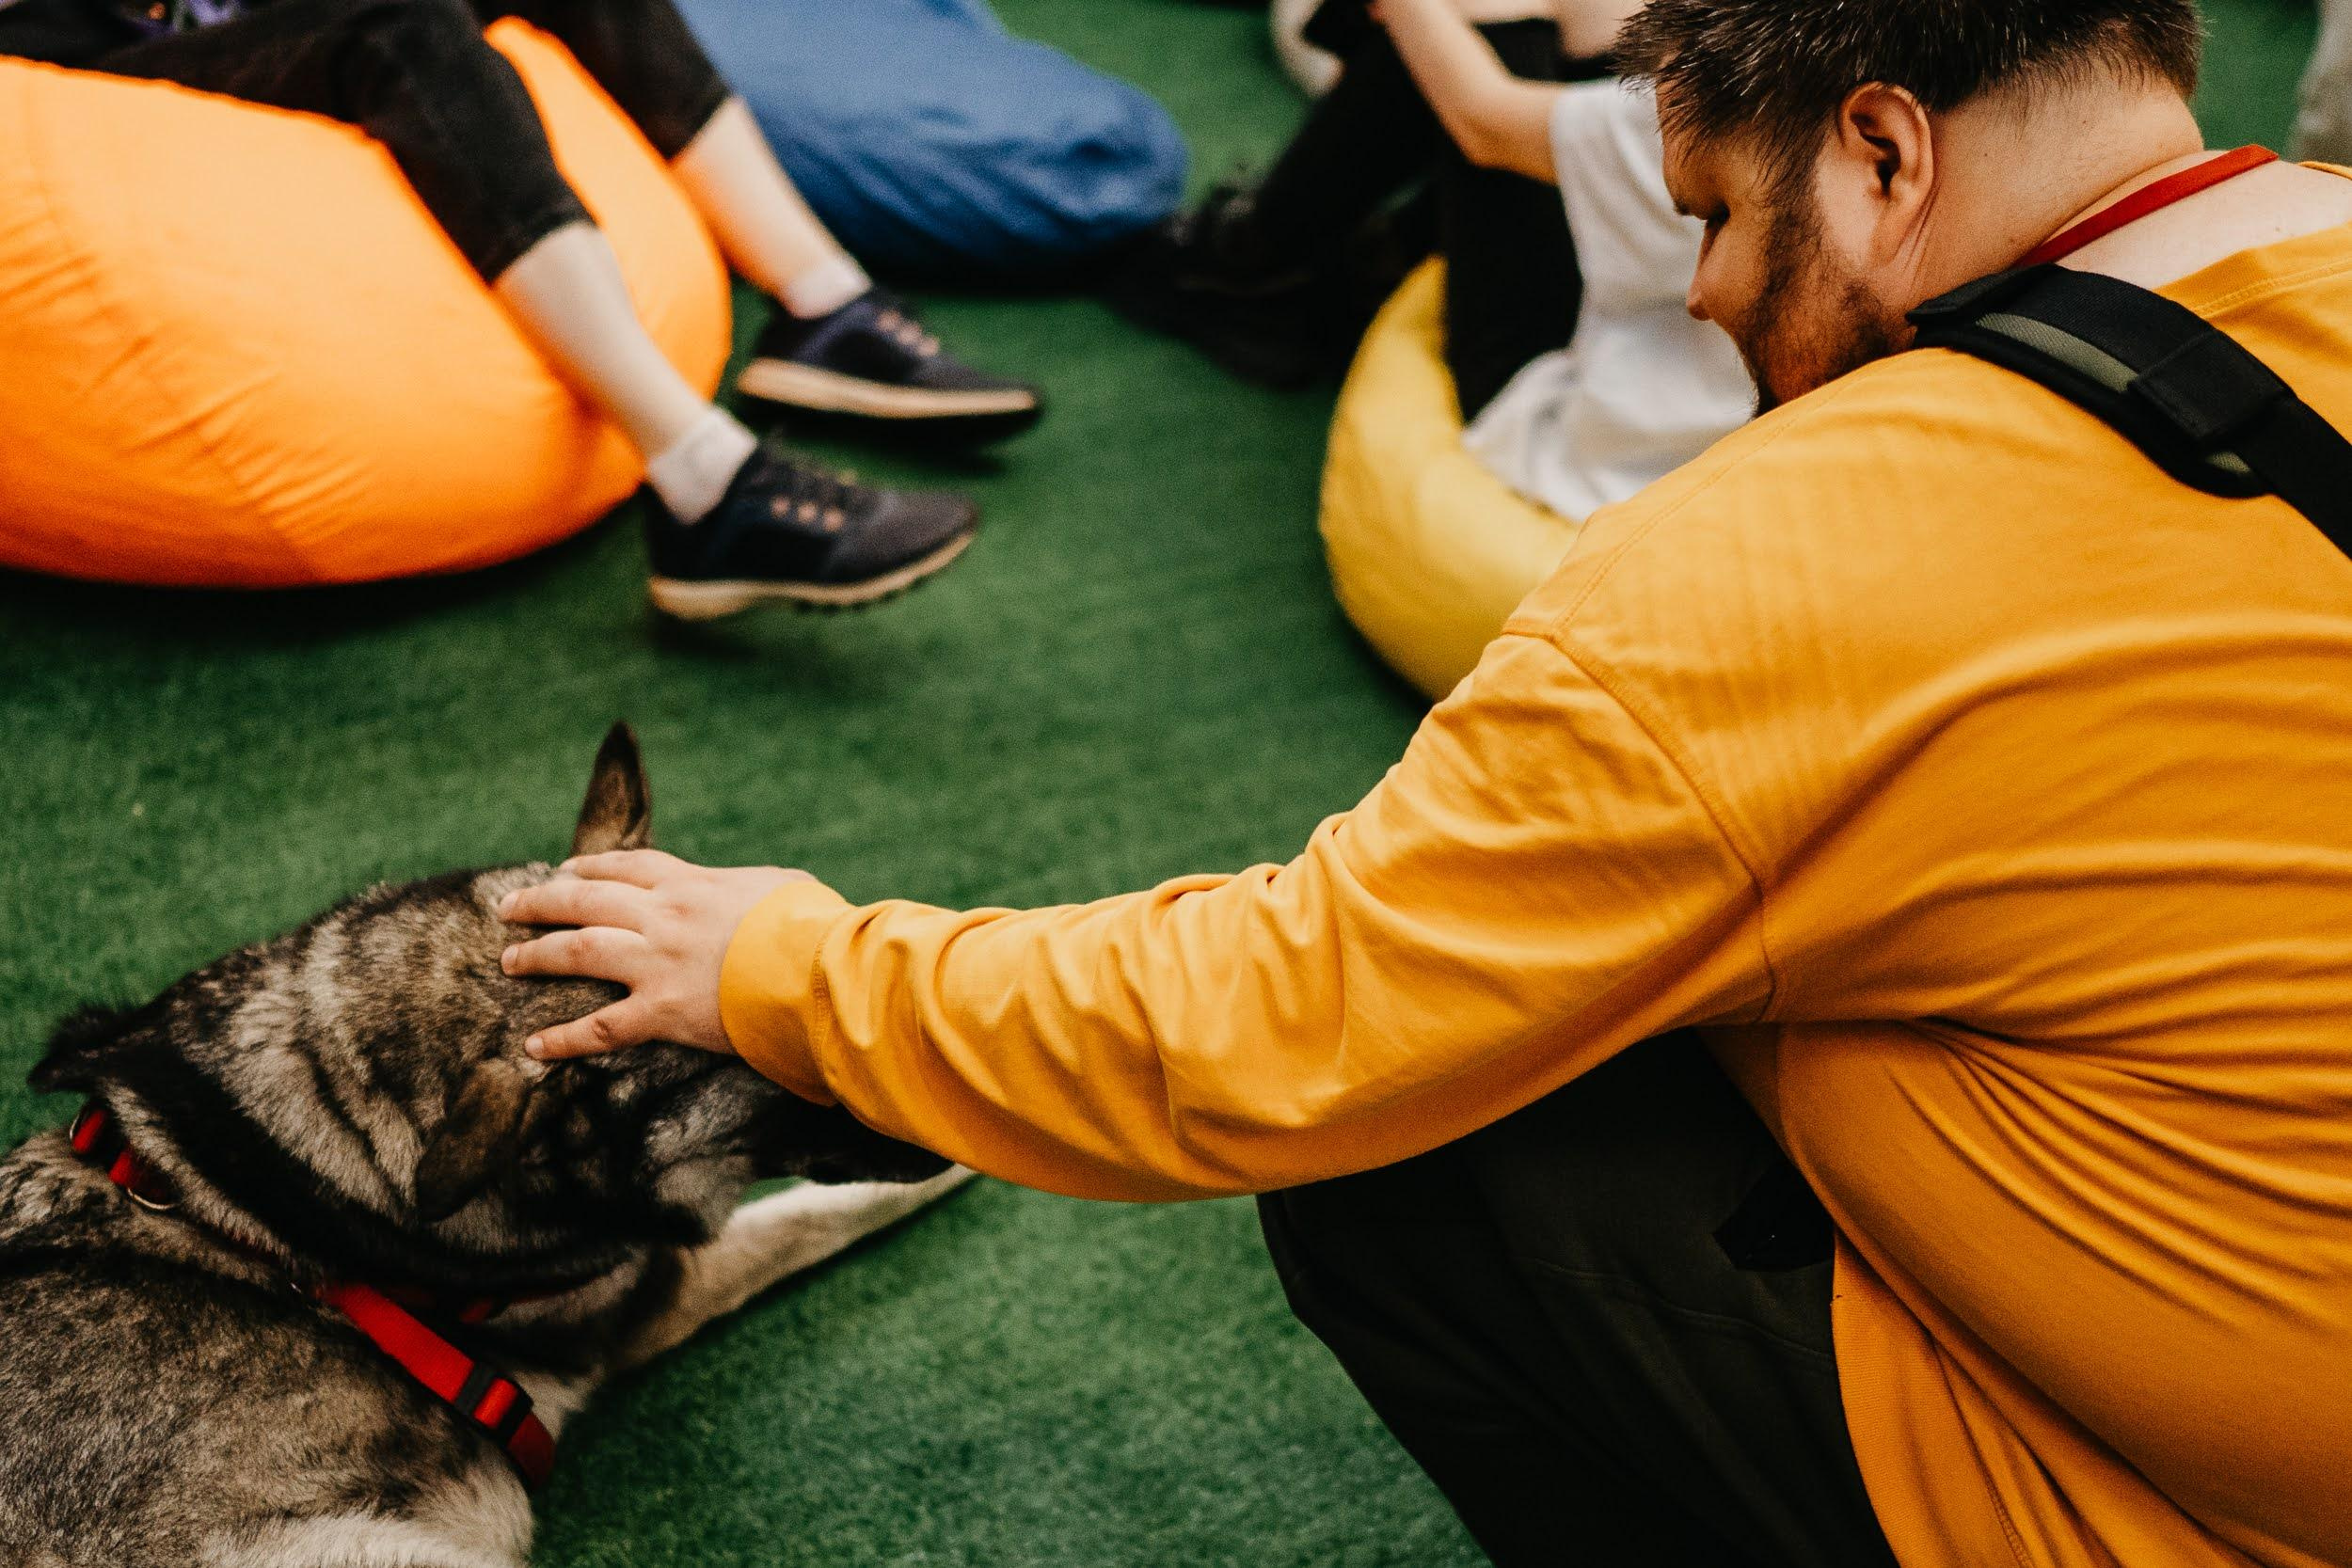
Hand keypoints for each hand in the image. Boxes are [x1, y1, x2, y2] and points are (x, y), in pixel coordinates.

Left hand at [496, 851, 814, 1059]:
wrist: (817, 970)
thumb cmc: (811, 927)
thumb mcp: (784, 886)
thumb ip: (753, 887)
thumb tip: (756, 896)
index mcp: (692, 883)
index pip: (627, 867)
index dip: (590, 868)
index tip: (563, 871)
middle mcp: (663, 916)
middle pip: (585, 900)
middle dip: (541, 901)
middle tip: (508, 907)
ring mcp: (657, 963)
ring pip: (579, 952)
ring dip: (539, 955)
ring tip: (508, 961)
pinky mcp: (663, 1011)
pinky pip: (601, 1027)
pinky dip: (564, 1039)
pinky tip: (534, 1046)